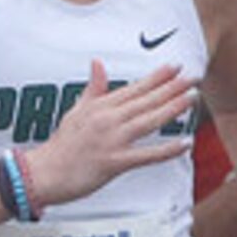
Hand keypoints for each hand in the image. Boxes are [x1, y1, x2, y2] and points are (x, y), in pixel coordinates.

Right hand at [22, 61, 196, 209]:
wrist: (42, 173)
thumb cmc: (60, 146)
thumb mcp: (75, 111)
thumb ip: (92, 88)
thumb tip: (97, 63)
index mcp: (100, 107)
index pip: (134, 88)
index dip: (157, 77)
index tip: (176, 66)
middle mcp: (107, 120)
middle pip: (145, 100)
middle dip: (171, 88)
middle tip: (194, 77)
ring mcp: (111, 140)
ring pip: (148, 121)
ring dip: (172, 109)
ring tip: (192, 98)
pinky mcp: (113, 162)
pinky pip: (145, 155)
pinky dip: (166, 150)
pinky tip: (185, 144)